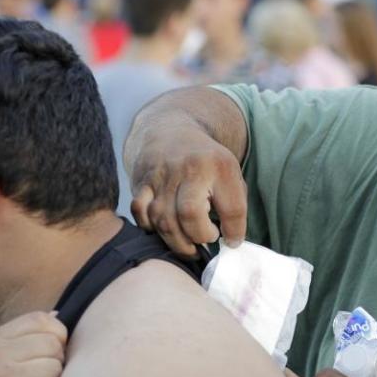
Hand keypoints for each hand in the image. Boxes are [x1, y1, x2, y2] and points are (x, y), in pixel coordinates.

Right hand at [129, 121, 246, 256]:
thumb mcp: (230, 174)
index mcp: (219, 165)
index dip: (234, 232)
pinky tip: (164, 229)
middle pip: (190, 214)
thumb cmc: (206, 163)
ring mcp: (162, 174)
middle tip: (206, 239)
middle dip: (200, 236)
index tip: (231, 241)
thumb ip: (235, 206)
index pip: (232, 208)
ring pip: (163, 218)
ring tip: (189, 244)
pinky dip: (151, 228)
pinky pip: (141, 213)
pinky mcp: (141, 181)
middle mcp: (190, 168)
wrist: (171, 132)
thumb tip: (231, 243)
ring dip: (177, 241)